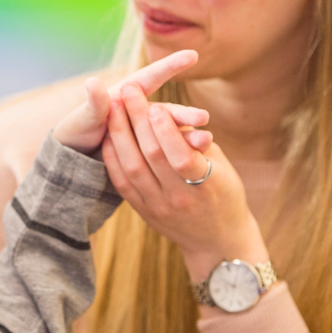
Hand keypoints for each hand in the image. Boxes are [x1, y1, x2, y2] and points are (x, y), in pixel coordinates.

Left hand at [54, 50, 211, 155]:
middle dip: (185, 114)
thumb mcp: (83, 119)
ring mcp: (147, 132)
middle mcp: (141, 113)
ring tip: (206, 142)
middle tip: (203, 118)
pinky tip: (198, 157)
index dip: (169, 66)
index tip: (192, 55)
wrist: (75, 159)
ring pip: (171, 133)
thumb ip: (94, 104)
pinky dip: (182, 154)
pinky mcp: (150, 152)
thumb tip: (93, 82)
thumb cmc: (77, 132)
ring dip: (188, 136)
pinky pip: (167, 153)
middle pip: (167, 111)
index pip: (150, 78)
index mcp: (126, 97)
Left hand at [102, 82, 266, 282]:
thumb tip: (177, 115)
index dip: (166, 130)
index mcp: (206, 185)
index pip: (180, 155)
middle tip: (127, 90)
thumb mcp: (222, 167)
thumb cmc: (224, 194)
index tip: (155, 105)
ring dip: (120, 134)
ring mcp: (159, 207)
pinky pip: (122, 183)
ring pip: (132, 167)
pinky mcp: (143, 212)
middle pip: (151, 155)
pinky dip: (113, 158)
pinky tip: (108, 136)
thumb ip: (198, 143)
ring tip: (112, 107)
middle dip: (137, 119)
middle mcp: (179, 198)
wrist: (217, 242)